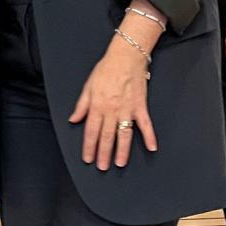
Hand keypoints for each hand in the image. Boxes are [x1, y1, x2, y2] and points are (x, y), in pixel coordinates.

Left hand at [69, 43, 156, 170]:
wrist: (126, 57)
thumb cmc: (105, 70)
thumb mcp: (88, 87)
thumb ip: (81, 106)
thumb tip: (73, 120)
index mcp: (97, 106)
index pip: (91, 131)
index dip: (89, 146)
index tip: (88, 159)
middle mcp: (112, 110)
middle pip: (107, 136)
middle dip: (104, 153)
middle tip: (102, 167)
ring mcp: (127, 109)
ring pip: (124, 134)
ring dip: (122, 150)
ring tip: (119, 164)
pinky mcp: (140, 106)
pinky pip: (146, 124)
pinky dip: (149, 136)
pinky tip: (152, 148)